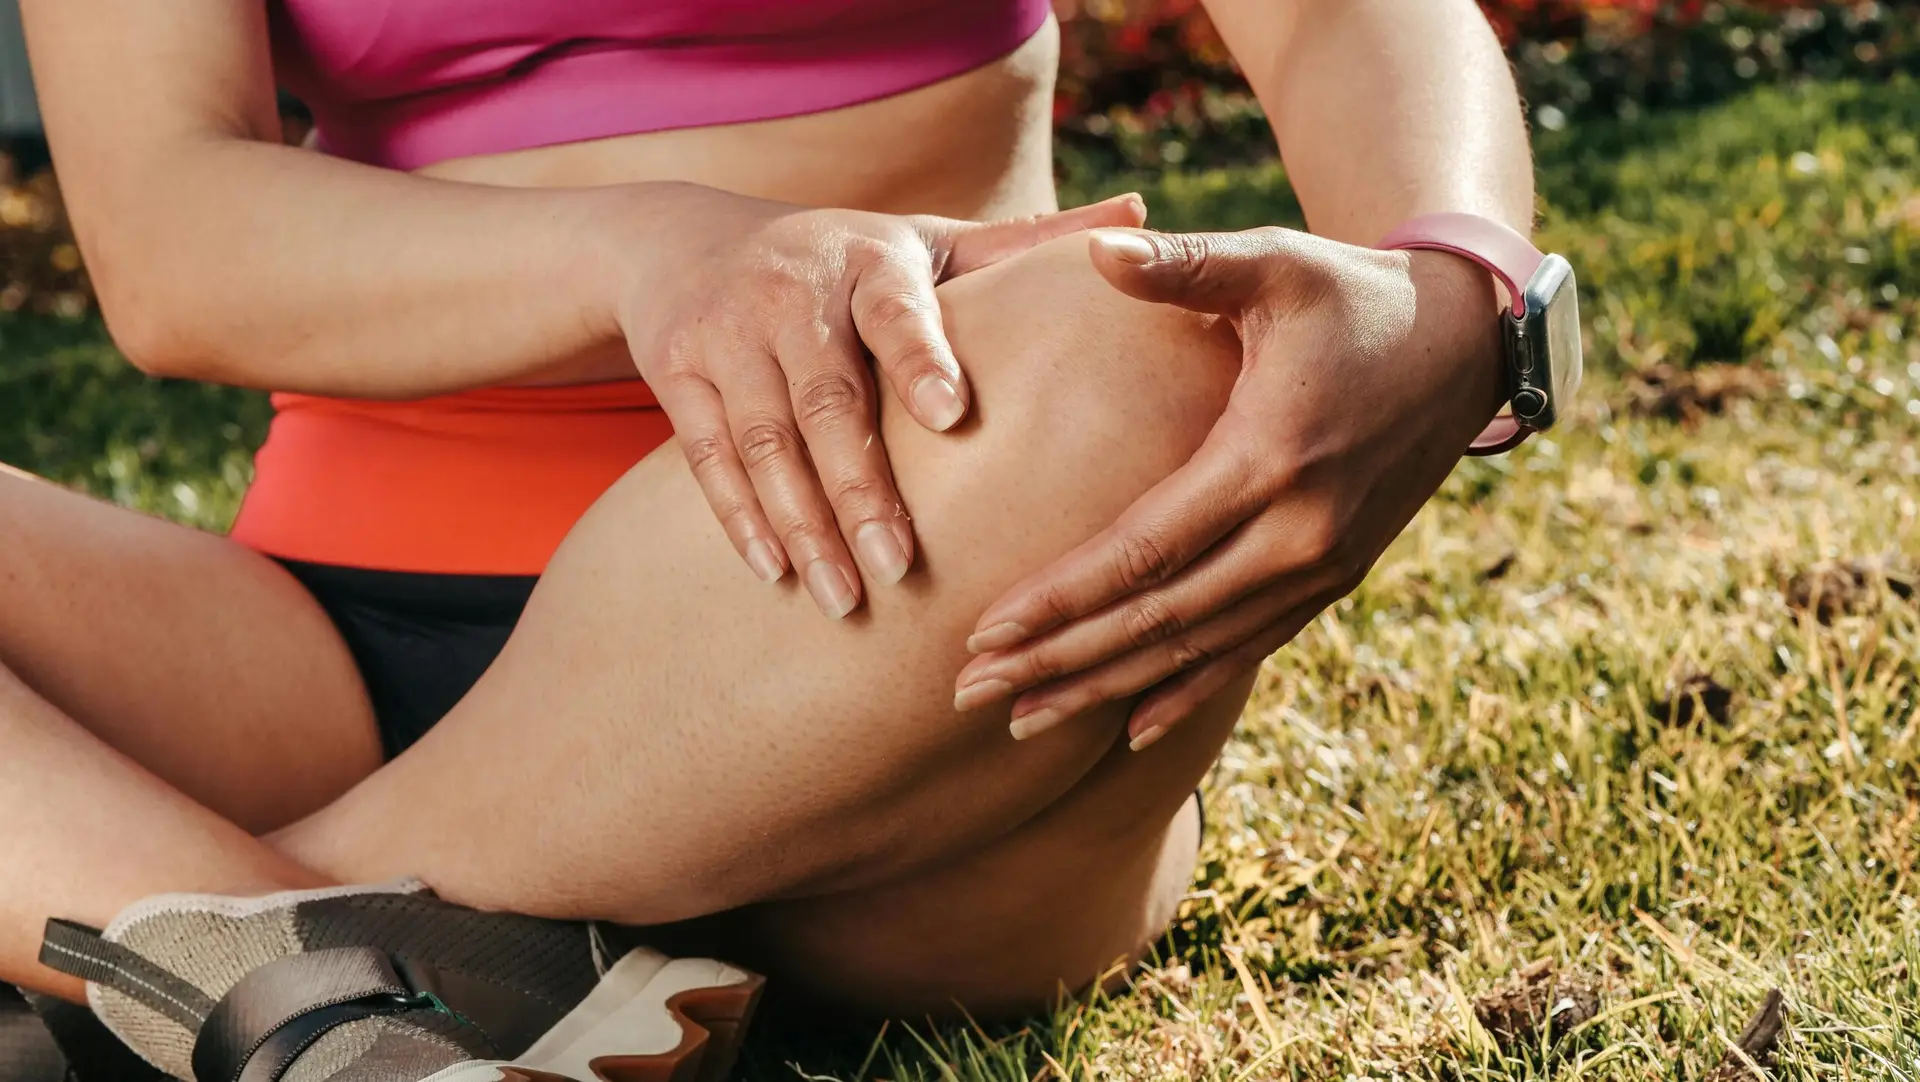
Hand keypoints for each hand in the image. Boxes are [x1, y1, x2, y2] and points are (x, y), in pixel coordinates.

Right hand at [623, 192, 1145, 617]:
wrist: (682, 240)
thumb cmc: (843, 259)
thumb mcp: (924, 241)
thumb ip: (1023, 245)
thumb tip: (1143, 218)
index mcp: (869, 257)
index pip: (897, 309)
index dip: (920, 358)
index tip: (953, 415)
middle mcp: (791, 289)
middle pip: (826, 398)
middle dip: (861, 488)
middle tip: (901, 569)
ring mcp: (724, 332)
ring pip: (764, 439)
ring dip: (801, 524)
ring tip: (842, 600)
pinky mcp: (674, 371)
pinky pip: (707, 455)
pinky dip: (739, 519)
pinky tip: (774, 574)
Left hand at [952, 226, 1509, 746]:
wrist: (1466, 342)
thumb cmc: (1352, 292)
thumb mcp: (1275, 262)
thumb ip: (1186, 264)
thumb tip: (1098, 248)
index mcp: (1268, 457)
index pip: (1143, 550)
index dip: (1061, 598)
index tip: (985, 632)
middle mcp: (1299, 533)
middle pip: (1158, 620)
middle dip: (1060, 662)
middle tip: (970, 693)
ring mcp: (1322, 567)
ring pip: (1196, 650)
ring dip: (1106, 690)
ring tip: (1024, 721)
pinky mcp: (1334, 578)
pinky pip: (1248, 650)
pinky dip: (1186, 689)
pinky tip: (1129, 728)